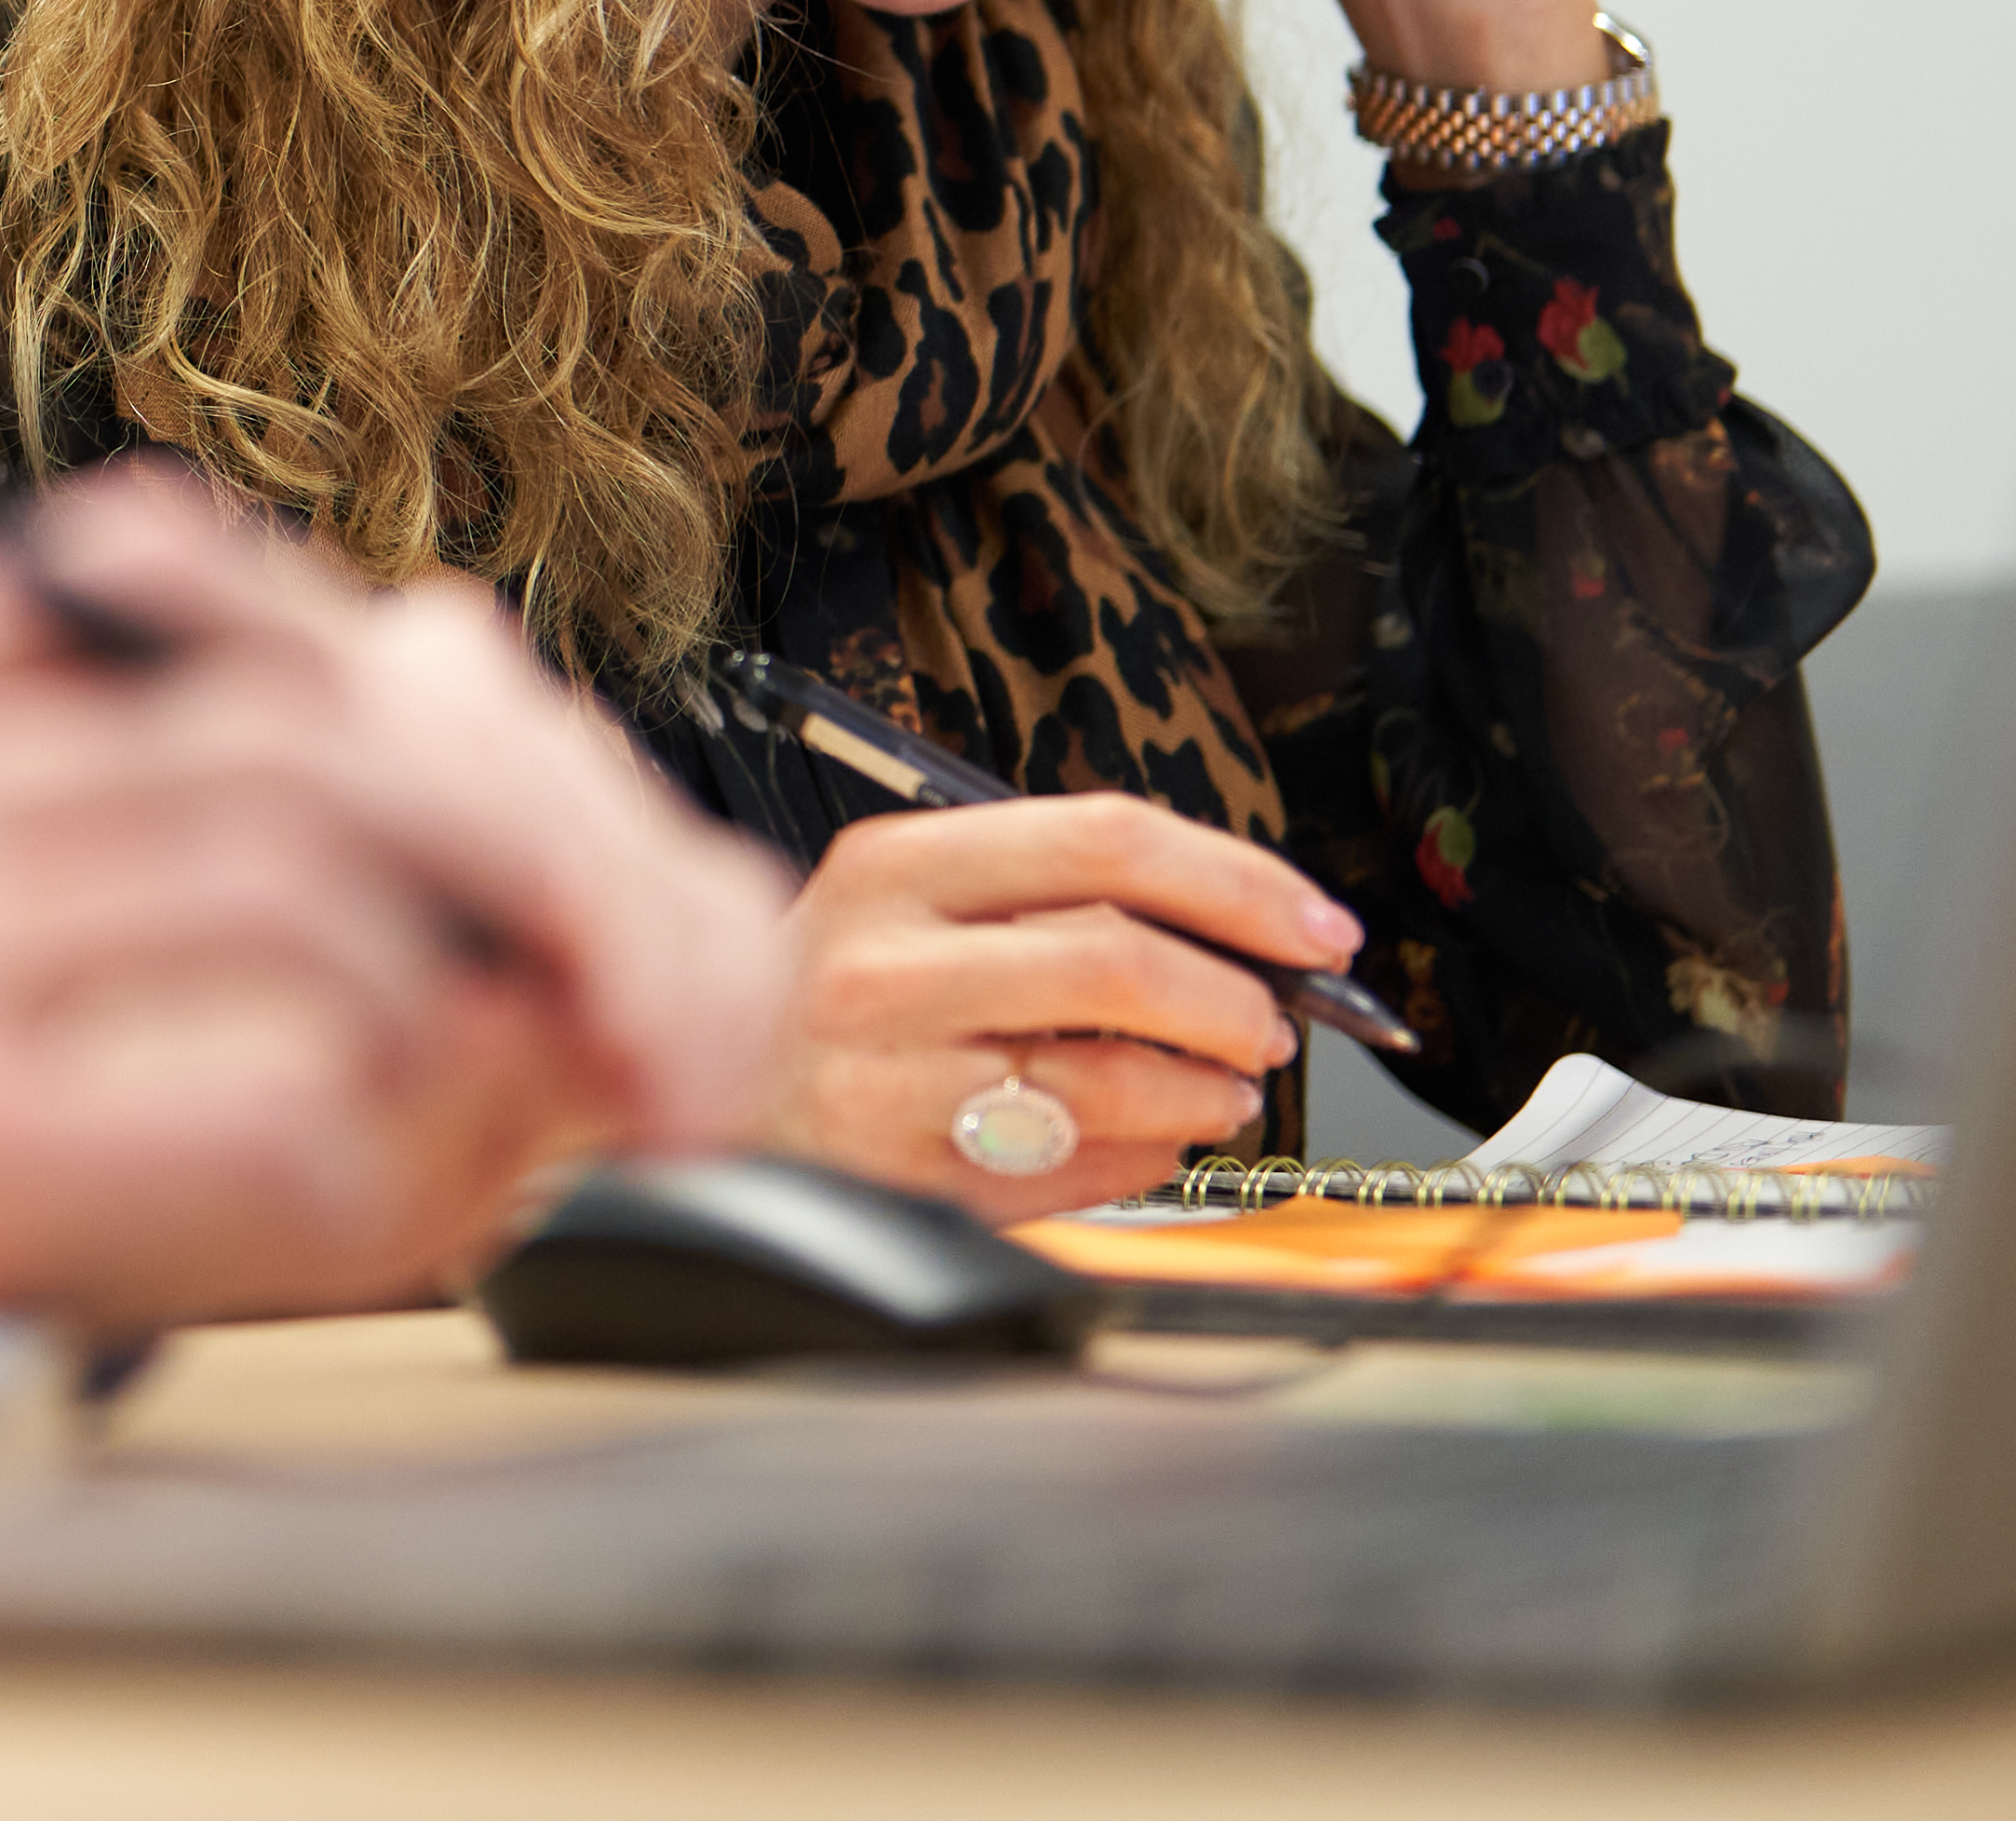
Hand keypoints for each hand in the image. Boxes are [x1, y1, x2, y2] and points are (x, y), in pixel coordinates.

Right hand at [0, 465, 792, 1410]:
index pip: (169, 586)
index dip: (373, 684)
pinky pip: (243, 1099)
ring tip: (493, 1074)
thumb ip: (4, 806)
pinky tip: (361, 1196)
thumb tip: (329, 761)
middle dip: (484, 840)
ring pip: (289, 881)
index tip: (481, 791)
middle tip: (585, 951)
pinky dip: (364, 1150)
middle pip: (280, 729)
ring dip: (450, 985)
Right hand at [770, 793, 1349, 1222]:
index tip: (1316, 926)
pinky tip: (1152, 1141)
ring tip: (1224, 1089)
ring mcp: (888, 1076)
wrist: (699, 1093)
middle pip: (1121, 958)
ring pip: (1110, 1077)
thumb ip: (1046, 899)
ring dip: (1207, 1088)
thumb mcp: (905, 904)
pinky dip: (1149, 1156)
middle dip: (1237, 997)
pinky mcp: (905, 1175)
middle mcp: (884, 961)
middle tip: (1273, 1022)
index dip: (1240, 882)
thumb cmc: (825, 995)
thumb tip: (1233, 931)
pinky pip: (1075, 1168)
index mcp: (896, 866)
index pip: (1106, 840)